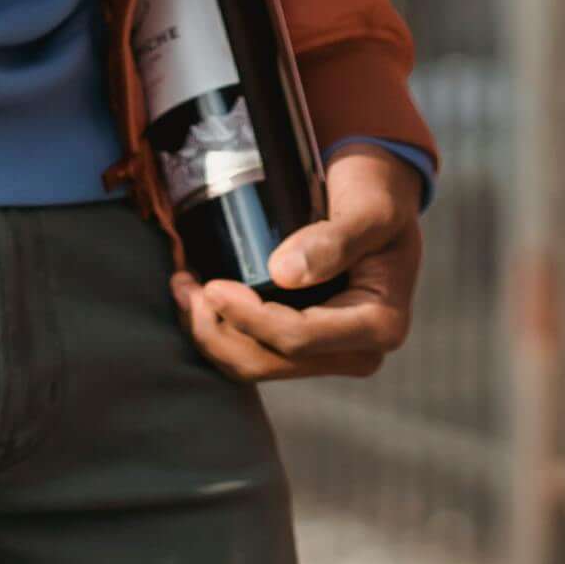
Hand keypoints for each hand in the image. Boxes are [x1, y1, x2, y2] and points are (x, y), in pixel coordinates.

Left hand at [182, 146, 425, 383]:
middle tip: (184, 286)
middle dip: (217, 331)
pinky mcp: (305, 348)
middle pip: (270, 362)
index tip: (213, 286)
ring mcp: (329, 354)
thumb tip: (284, 273)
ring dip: (211, 334)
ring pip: (254, 365)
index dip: (249, 317)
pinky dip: (220, 331)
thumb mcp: (370, 209)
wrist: (378, 200)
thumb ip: (335, 240)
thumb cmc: (377, 198)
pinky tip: (198, 298)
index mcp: (380, 326)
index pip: (299, 338)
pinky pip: (253, 353)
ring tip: (184, 288)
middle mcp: (358, 352)